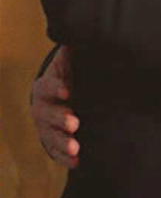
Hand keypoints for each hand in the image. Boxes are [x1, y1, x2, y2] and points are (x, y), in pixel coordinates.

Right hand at [30, 46, 79, 167]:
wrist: (60, 97)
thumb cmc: (68, 77)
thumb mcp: (68, 63)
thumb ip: (72, 55)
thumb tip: (79, 35)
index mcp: (47, 86)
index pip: (50, 85)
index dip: (57, 86)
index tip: (68, 90)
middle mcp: (43, 108)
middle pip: (48, 115)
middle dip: (60, 118)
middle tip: (74, 122)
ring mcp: (46, 128)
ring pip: (51, 136)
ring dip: (63, 142)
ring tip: (76, 146)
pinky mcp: (54, 143)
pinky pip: (57, 153)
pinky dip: (66, 158)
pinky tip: (78, 162)